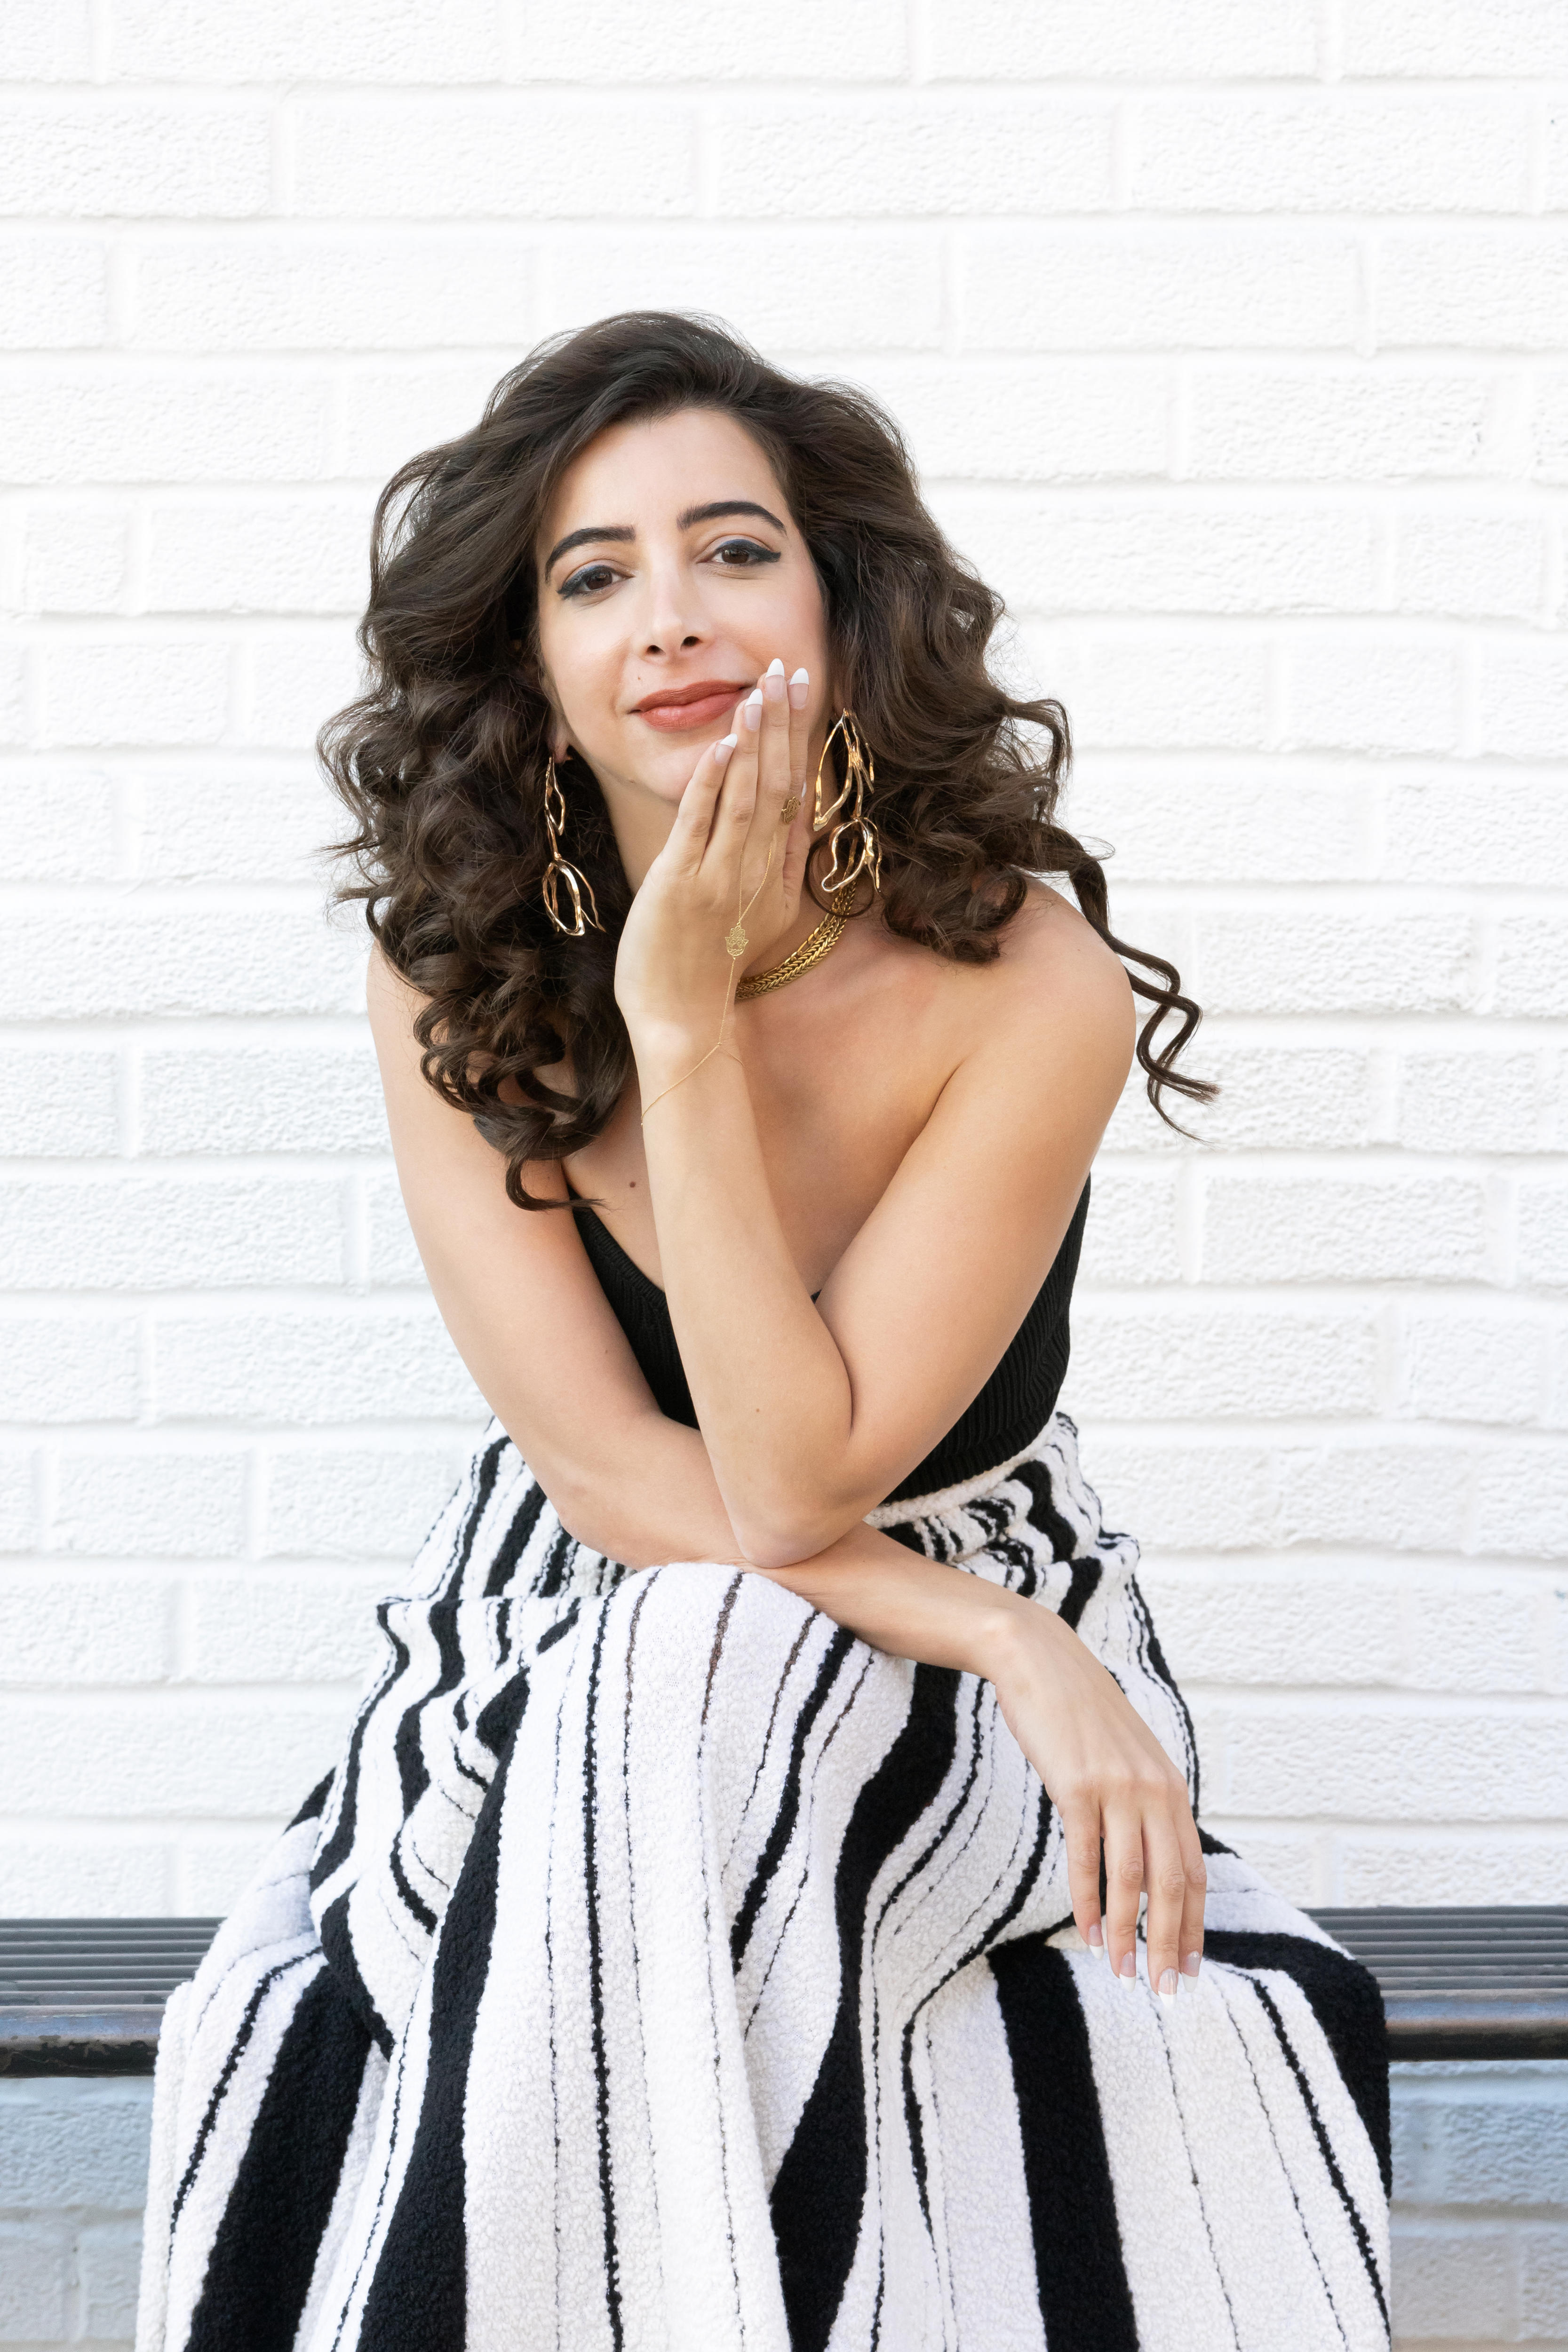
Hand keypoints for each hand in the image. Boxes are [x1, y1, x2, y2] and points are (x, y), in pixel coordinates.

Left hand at [614, 659, 816, 1069]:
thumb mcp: (761, 915)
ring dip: (755, 741)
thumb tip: (794, 815)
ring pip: (747, 797)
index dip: (799, 740)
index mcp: (779, 877)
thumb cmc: (710, 969)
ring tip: (761, 691)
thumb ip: (779, 864)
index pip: (795, 794)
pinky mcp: (682, 883)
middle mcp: (757, 873)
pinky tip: (726, 743)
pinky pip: (703, 824)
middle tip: (787, 670)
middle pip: (778, 785)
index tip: (803, 693)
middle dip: (783, 725)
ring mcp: (721, 877)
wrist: (683, 1019)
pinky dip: (715, 782)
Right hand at [983, 1600, 1205, 1998]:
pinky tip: (1089, 1934)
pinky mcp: (1077, 1787)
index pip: (1193, 1870)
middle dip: (1170, 1943)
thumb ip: (1143, 1799)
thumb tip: (1149, 1854)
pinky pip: (1086, 1857)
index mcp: (1171, 1787)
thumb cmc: (1078, 1712)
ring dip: (1129, 1934)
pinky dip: (1088, 1902)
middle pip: (1170, 1884)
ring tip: (1125, 1974)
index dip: (1194, 1923)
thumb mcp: (1127, 1755)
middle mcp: (1154, 1790)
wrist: (1040, 1659)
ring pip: (1132, 1879)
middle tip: (1165, 1988)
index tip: (1191, 1965)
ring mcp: (1117, 1788)